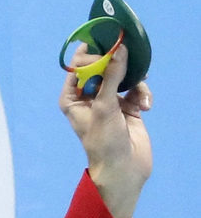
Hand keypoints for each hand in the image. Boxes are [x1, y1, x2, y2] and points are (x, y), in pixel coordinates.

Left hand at [59, 42, 151, 217]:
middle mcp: (88, 97)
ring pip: (122, 75)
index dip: (92, 53)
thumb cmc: (104, 140)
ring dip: (134, 81)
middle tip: (128, 60)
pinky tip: (146, 107)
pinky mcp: (127, 107)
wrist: (123, 169)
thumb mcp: (105, 105)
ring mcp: (109, 101)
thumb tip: (119, 49)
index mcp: (72, 97)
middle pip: (102, 66)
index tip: (108, 49)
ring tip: (140, 94)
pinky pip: (135, 89)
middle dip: (117, 64)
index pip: (78, 65)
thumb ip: (112, 76)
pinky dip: (142, 94)